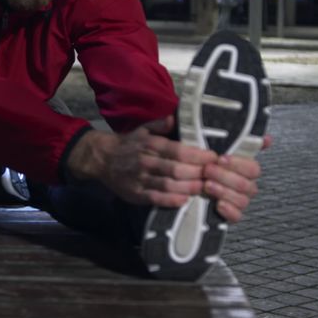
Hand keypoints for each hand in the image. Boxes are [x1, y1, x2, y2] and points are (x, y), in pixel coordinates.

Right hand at [65, 116, 218, 206]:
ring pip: (168, 184)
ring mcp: (140, 179)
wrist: (102, 158)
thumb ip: (160, 124)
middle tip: (215, 174)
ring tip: (204, 187)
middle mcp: (146, 161)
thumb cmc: (128, 144)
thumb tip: (175, 117)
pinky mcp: (135, 194)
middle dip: (197, 172)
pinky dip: (171, 200)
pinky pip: (155, 198)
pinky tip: (184, 199)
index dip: (197, 155)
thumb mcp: (142, 130)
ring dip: (188, 187)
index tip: (214, 157)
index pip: (178, 150)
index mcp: (150, 144)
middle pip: (176, 168)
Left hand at [201, 134, 271, 221]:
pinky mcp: (230, 214)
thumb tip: (266, 139)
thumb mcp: (216, 146)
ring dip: (223, 191)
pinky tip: (218, 204)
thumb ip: (241, 142)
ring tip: (207, 185)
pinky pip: (237, 217)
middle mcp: (245, 186)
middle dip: (224, 176)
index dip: (238, 164)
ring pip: (242, 200)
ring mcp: (239, 201)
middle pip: (246, 185)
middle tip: (208, 170)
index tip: (221, 158)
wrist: (187, 181)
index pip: (253, 168)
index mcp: (246, 169)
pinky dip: (228, 211)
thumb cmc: (205, 163)